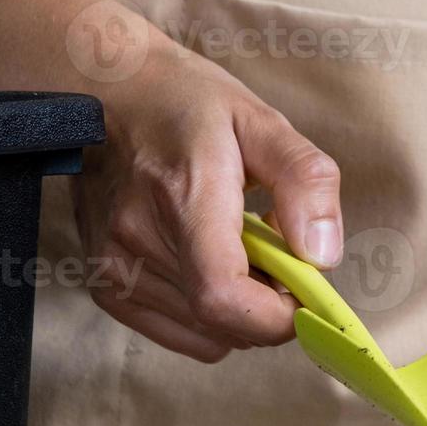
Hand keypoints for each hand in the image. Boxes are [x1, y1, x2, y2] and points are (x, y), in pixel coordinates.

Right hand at [74, 44, 342, 361]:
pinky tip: (211, 265)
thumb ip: (306, 184)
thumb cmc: (187, 103)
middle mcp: (137, 238)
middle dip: (271, 306)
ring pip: (206, 335)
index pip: (224, 298)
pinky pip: (180, 333)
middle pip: (224, 322)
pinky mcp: (105, 284)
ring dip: (243, 311)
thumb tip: (322, 257)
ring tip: (241, 251)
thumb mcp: (264, 123)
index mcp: (182, 194)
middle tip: (280, 255)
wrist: (104, 89)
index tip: (308, 296)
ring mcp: (113, 266)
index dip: (277, 317)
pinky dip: (211, 317)